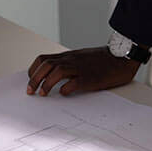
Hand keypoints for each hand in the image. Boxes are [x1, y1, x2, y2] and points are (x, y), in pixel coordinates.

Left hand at [26, 47, 140, 96]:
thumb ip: (67, 64)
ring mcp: (80, 68)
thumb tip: (53, 77)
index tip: (31, 81)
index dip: (33, 70)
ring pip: (56, 71)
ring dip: (46, 83)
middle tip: (30, 91)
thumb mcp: (80, 57)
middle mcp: (71, 60)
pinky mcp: (90, 78)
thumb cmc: (102, 60)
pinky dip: (66, 89)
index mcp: (68, 56)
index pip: (43, 59)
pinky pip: (74, 82)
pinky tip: (64, 93)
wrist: (121, 57)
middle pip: (46, 65)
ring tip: (43, 94)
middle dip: (34, 78)